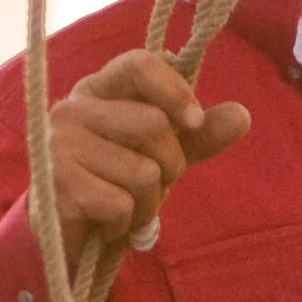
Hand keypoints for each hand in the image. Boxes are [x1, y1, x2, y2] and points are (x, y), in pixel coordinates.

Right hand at [44, 44, 250, 247]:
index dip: (175, 90)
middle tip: (151, 186)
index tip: (195, 121)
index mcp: (97, 90)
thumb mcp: (161, 154)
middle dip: (170, 166)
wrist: (67, 238)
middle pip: (153, 124)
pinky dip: (126, 224)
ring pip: (143, 172)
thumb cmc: (113, 185)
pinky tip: (106, 225)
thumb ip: (198, 134)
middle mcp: (72, 110)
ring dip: (148, 204)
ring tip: (125, 210)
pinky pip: (122, 205)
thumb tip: (242, 115)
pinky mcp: (59, 187)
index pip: (139, 64)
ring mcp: (60, 146)